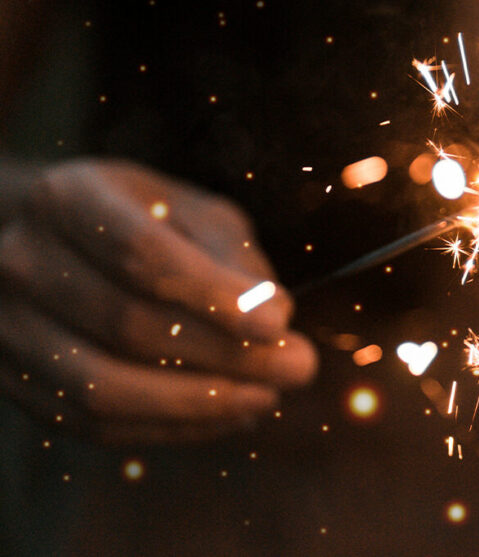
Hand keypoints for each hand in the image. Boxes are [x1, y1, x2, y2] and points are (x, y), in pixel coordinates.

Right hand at [0, 159, 316, 443]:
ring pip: (104, 387)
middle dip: (226, 356)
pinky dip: (169, 428)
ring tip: (269, 398)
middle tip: (299, 368)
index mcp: (69, 199)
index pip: (142, 256)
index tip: (278, 327)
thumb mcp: (192, 212)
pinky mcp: (15, 382)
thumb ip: (234, 257)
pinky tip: (228, 416)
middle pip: (130, 325)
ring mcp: (8, 326)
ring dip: (199, 404)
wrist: (53, 244)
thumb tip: (276, 318)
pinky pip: (92, 424)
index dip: (214, 297)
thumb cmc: (143, 221)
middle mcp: (24, 261)